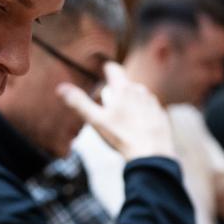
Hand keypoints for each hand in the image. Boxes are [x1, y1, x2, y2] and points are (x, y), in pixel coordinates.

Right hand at [58, 62, 175, 161]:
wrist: (152, 155)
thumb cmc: (122, 137)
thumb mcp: (96, 121)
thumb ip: (79, 103)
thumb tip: (61, 88)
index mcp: (123, 89)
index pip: (114, 69)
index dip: (107, 69)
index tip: (104, 70)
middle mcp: (140, 91)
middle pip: (125, 85)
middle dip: (117, 91)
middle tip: (109, 105)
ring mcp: (153, 102)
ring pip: (138, 96)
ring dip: (130, 102)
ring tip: (124, 119)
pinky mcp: (162, 115)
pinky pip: (149, 109)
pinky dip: (142, 114)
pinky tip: (138, 128)